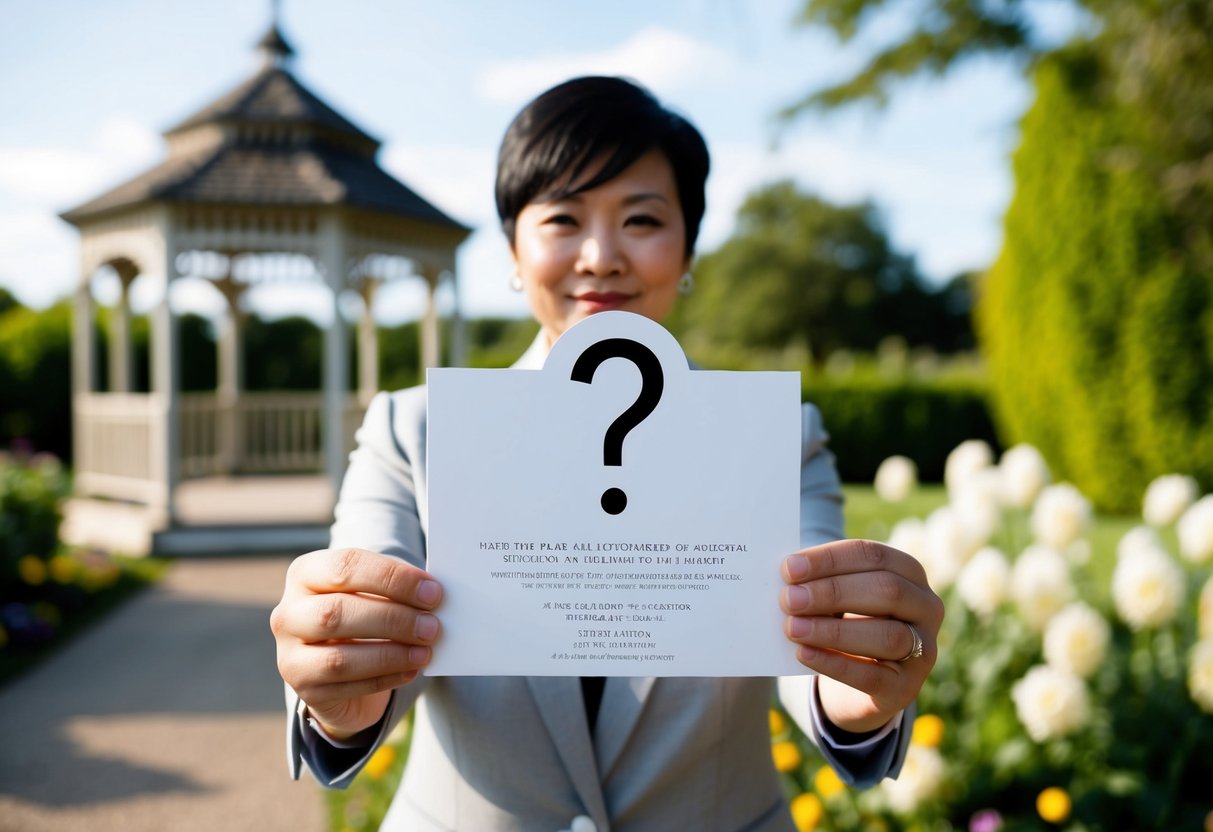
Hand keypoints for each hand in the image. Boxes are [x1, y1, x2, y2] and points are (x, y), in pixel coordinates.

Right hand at [270, 548, 442, 738]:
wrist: (337, 665)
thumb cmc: (363, 615)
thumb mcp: (372, 593)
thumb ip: (396, 590)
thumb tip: (433, 595)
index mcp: (305, 574)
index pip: (345, 566)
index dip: (392, 578)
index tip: (432, 591)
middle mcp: (289, 613)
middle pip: (336, 613)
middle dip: (392, 619)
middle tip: (432, 626)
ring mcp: (290, 656)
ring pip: (339, 659)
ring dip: (390, 655)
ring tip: (426, 651)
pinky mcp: (305, 691)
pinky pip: (347, 687)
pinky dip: (386, 678)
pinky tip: (412, 670)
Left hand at [780, 540, 942, 734]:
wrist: (855, 683)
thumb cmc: (844, 622)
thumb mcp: (837, 598)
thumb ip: (818, 584)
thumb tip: (787, 580)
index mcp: (910, 573)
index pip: (874, 556)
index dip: (831, 560)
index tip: (789, 568)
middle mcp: (926, 608)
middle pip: (887, 590)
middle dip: (833, 592)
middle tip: (789, 599)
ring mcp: (923, 650)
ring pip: (888, 635)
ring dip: (833, 630)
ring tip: (792, 627)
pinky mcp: (905, 688)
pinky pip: (872, 675)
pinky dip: (834, 663)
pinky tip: (804, 654)